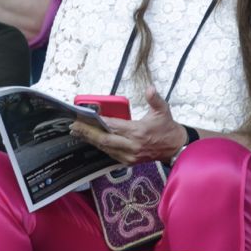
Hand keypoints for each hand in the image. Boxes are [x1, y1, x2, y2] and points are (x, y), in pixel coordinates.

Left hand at [72, 88, 188, 165]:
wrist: (175, 147)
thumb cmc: (167, 128)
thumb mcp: (163, 110)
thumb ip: (155, 99)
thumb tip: (150, 89)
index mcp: (139, 132)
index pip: (113, 127)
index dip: (98, 123)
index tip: (86, 118)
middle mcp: (132, 146)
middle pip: (104, 140)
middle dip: (87, 133)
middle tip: (74, 127)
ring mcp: (130, 156)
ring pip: (105, 148)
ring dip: (91, 140)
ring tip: (78, 132)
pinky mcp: (129, 161)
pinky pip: (110, 154)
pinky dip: (100, 146)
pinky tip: (91, 140)